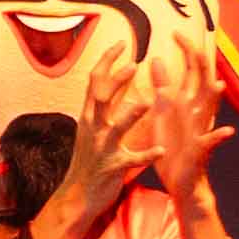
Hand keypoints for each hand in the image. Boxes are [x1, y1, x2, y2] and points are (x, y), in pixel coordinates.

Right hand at [42, 38, 221, 238]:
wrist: (78, 196)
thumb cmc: (90, 158)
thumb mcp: (92, 128)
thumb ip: (104, 106)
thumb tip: (114, 79)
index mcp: (89, 115)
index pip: (95, 81)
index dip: (107, 60)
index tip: (122, 43)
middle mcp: (93, 128)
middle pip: (101, 97)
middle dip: (117, 81)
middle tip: (134, 65)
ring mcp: (101, 148)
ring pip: (116, 127)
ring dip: (131, 114)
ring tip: (147, 103)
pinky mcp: (112, 167)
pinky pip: (131, 160)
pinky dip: (146, 154)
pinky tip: (161, 149)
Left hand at [121, 34, 228, 208]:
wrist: (181, 182)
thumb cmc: (172, 146)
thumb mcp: (162, 114)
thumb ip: (161, 87)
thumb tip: (154, 59)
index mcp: (186, 103)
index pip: (190, 70)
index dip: (186, 50)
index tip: (176, 31)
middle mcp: (197, 112)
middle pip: (203, 80)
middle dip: (197, 61)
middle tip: (188, 40)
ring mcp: (200, 130)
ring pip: (210, 110)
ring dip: (214, 98)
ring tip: (218, 84)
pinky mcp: (200, 151)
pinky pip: (211, 142)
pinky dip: (219, 136)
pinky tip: (227, 131)